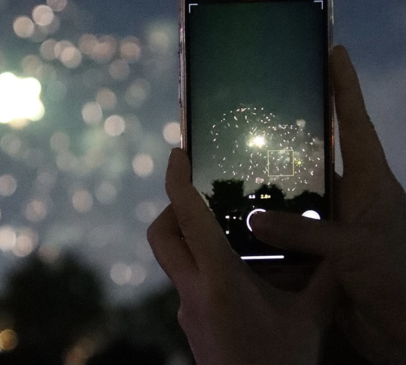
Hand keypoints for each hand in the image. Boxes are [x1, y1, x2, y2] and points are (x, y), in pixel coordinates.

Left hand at [147, 148, 337, 364]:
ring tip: (224, 227)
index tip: (176, 154)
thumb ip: (325, 276)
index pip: (188, 217)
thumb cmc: (281, 361)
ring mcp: (186, 308)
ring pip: (173, 258)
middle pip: (161, 236)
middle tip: (201, 196)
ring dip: (188, 236)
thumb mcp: (309, 317)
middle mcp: (192, 291)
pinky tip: (235, 268)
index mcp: (218, 280)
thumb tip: (337, 247)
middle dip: (173, 207)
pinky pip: (187, 280)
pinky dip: (202, 263)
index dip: (177, 180)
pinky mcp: (190, 321)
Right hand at [251, 46, 405, 362]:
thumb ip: (303, 232)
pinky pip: (289, 227)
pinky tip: (241, 218)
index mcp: (372, 181)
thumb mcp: (353, 248)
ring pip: (298, 191)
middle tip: (261, 111)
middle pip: (320, 152)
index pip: (357, 123)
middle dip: (294, 131)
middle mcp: (352, 194)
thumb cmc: (394, 278)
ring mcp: (336, 220)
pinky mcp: (321, 247)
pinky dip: (267, 224)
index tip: (334, 51)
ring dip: (273, 183)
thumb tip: (254, 220)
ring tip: (238, 164)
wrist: (400, 328)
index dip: (345, 86)